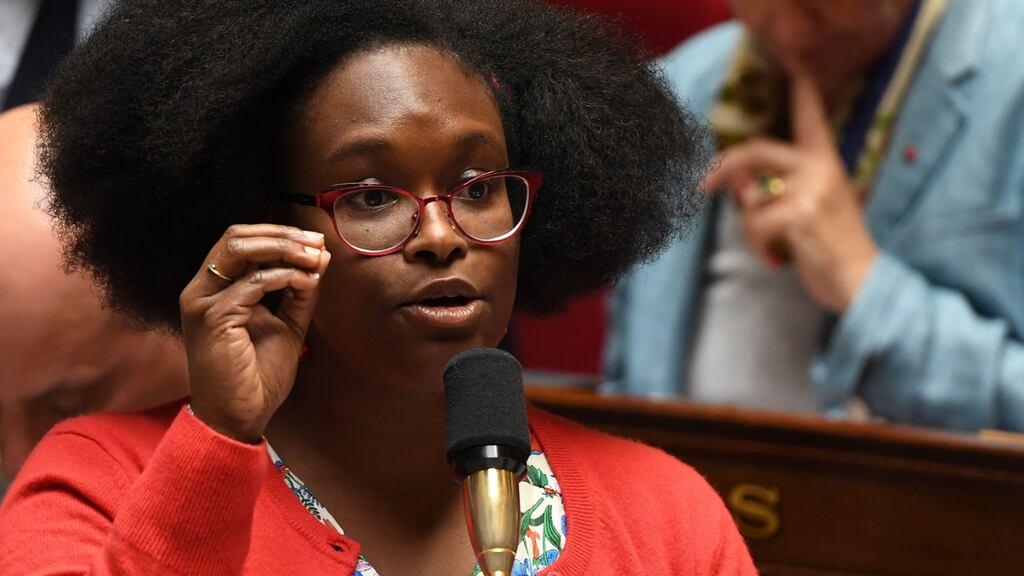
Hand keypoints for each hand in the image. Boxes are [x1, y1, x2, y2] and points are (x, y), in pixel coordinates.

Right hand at [180, 224, 330, 441]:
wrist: (238, 417)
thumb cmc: (257, 376)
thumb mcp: (287, 324)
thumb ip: (299, 291)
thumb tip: (319, 256)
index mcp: (215, 289)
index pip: (241, 241)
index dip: (279, 235)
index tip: (315, 241)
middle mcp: (202, 289)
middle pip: (236, 236)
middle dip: (282, 235)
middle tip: (316, 242)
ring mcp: (202, 302)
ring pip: (240, 250)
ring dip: (284, 249)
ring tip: (314, 257)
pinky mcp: (213, 318)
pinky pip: (252, 284)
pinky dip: (283, 277)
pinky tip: (306, 281)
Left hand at [703, 70, 877, 312]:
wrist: (862, 282)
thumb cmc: (831, 248)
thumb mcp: (806, 210)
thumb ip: (775, 190)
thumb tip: (735, 182)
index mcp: (826, 163)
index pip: (812, 119)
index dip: (803, 93)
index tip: (795, 68)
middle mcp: (820, 168)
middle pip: (756, 151)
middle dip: (724, 166)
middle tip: (705, 184)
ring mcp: (811, 189)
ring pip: (751, 199)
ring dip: (751, 230)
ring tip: (772, 246)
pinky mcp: (801, 213)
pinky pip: (755, 224)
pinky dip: (759, 246)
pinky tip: (778, 260)